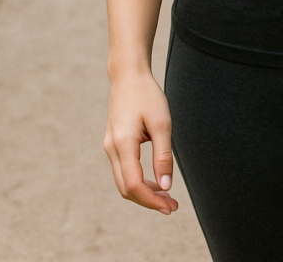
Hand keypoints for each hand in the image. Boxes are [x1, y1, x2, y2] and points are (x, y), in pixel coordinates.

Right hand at [103, 70, 177, 214]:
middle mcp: (111, 148)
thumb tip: (165, 187)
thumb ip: (163, 156)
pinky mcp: (113, 143)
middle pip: (126, 188)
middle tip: (172, 206)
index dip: (151, 200)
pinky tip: (154, 182)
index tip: (170, 206)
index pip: (134, 184)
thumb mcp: (162, 123)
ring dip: (143, 193)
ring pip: (123, 182)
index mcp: (123, 143)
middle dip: (148, 201)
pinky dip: (138, 181)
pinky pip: (123, 171)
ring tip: (166, 197)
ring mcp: (110, 146)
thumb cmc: (147, 95)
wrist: (128, 75)